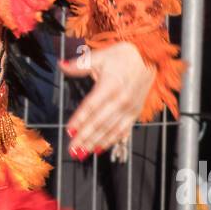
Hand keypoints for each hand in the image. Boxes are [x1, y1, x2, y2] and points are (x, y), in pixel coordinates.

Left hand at [61, 41, 154, 157]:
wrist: (149, 57)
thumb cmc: (123, 55)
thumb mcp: (100, 56)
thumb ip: (79, 65)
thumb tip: (61, 65)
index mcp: (110, 85)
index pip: (91, 106)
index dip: (80, 119)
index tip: (69, 130)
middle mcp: (120, 99)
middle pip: (99, 122)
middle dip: (85, 137)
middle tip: (72, 149)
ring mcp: (129, 108)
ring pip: (110, 130)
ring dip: (95, 142)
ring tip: (82, 153)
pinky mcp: (135, 112)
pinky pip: (122, 130)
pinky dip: (111, 141)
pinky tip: (100, 149)